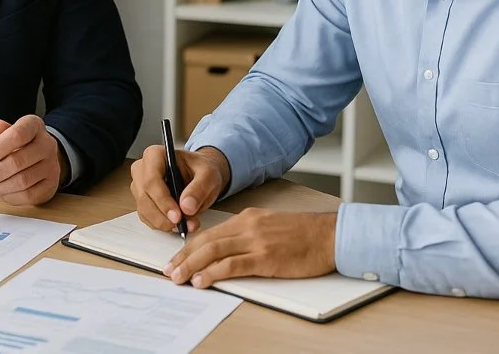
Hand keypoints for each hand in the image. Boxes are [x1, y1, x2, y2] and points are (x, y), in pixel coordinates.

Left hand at [0, 115, 64, 205]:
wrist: (44, 158)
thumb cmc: (22, 145)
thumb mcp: (10, 132)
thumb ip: (1, 131)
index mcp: (34, 127)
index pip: (18, 134)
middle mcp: (47, 145)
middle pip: (17, 162)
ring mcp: (51, 166)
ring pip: (22, 181)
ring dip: (0, 188)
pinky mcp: (50, 185)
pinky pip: (28, 195)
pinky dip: (11, 196)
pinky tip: (3, 192)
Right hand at [130, 145, 230, 234]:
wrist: (200, 176)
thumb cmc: (200, 170)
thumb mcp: (208, 175)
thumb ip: (199, 188)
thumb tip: (187, 206)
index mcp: (155, 155)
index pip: (151, 180)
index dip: (163, 200)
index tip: (178, 216)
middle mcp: (142, 169)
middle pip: (145, 197)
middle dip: (164, 216)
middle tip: (184, 225)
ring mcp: (139, 186)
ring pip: (144, 210)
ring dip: (165, 223)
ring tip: (187, 224)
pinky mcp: (142, 201)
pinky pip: (147, 218)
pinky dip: (162, 225)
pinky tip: (178, 224)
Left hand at [163, 209, 337, 287]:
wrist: (330, 235)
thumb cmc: (305, 234)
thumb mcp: (271, 226)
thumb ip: (249, 234)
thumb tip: (227, 250)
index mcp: (247, 218)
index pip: (210, 232)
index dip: (189, 246)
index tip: (176, 257)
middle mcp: (248, 226)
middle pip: (207, 241)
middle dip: (184, 256)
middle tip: (168, 270)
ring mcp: (256, 241)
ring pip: (214, 252)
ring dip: (191, 265)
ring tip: (177, 277)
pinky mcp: (266, 258)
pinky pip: (232, 265)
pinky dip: (213, 273)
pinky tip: (201, 280)